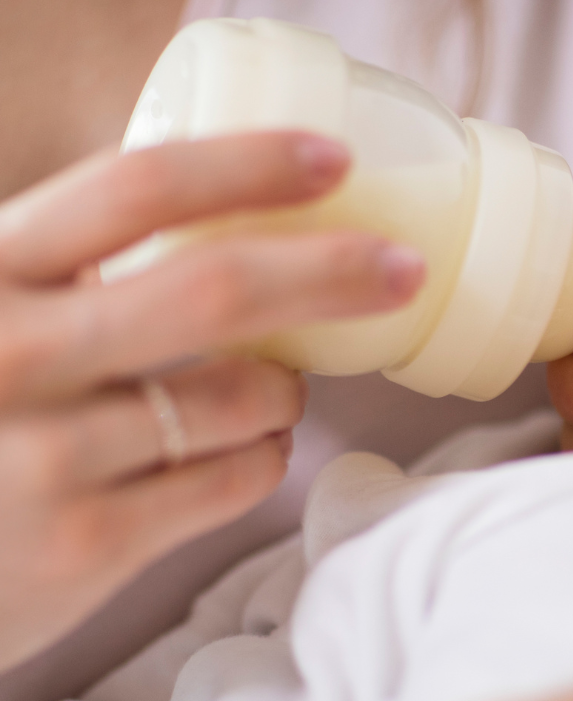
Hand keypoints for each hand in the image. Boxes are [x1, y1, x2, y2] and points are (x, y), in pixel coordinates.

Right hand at [0, 133, 423, 668]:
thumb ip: (61, 267)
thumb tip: (214, 212)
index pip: (135, 187)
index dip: (249, 165)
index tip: (335, 160)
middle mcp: (10, 352)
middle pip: (215, 290)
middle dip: (333, 272)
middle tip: (405, 268)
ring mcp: (50, 454)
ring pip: (244, 398)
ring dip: (289, 392)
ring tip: (281, 393)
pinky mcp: (87, 540)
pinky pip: (235, 481)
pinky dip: (268, 458)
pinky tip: (257, 450)